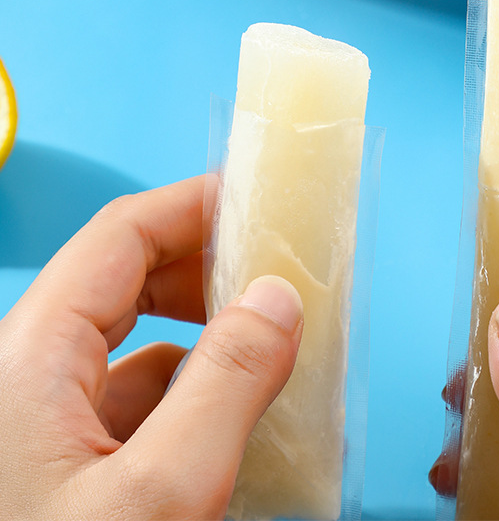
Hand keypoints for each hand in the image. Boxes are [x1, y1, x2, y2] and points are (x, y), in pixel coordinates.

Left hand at [0, 177, 303, 520]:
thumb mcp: (156, 497)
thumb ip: (225, 385)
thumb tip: (279, 298)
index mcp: (28, 358)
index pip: (121, 237)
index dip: (192, 205)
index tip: (258, 198)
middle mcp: (28, 378)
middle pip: (126, 284)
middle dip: (208, 270)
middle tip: (279, 276)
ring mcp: (45, 427)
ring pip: (137, 349)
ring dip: (208, 337)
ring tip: (273, 346)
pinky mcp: (67, 470)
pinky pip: (138, 405)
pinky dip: (195, 394)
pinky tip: (239, 417)